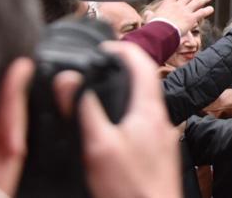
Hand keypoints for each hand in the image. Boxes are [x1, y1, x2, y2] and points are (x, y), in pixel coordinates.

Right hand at [54, 41, 181, 197]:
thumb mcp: (98, 146)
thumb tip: (69, 79)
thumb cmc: (129, 188)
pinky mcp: (159, 154)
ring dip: (124, 94)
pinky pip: (143, 125)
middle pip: (143, 82)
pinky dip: (127, 117)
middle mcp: (161, 120)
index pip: (142, 63)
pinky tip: (111, 130)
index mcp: (149, 110)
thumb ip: (84, 110)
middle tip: (96, 68)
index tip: (103, 47)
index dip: (123, 49)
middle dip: (120, 71)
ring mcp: (162, 138)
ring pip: (143, 105)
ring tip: (99, 95)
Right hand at [152, 0, 213, 34]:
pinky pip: (201, 13)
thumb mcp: (150, 19)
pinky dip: (207, 10)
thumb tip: (147, 13)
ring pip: (197, 2)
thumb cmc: (154, 26)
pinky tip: (211, 9)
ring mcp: (185, 11)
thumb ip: (150, 15)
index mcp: (168, 4)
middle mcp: (178, 5)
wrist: (160, 32)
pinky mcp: (191, 19)